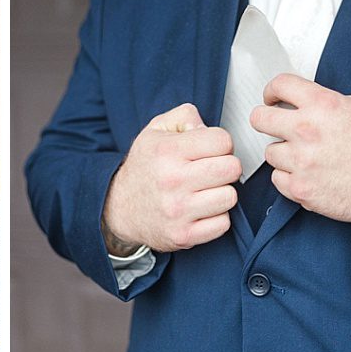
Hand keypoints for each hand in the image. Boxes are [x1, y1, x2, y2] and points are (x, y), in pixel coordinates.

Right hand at [102, 103, 242, 253]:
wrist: (119, 207)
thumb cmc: (145, 167)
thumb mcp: (156, 130)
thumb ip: (185, 116)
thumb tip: (208, 128)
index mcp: (167, 150)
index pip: (223, 141)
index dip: (220, 143)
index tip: (210, 149)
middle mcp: (172, 180)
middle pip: (232, 168)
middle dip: (226, 166)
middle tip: (211, 169)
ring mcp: (178, 210)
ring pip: (230, 197)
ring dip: (222, 193)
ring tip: (205, 190)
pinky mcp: (183, 235)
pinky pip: (223, 223)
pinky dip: (216, 217)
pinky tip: (201, 209)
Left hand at [252, 73, 350, 223]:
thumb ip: (323, 102)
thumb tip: (301, 102)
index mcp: (322, 105)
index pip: (280, 84)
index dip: (272, 90)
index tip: (271, 98)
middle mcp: (307, 130)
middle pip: (259, 118)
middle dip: (266, 120)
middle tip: (275, 126)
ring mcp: (301, 161)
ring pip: (270, 152)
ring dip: (284, 154)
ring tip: (306, 158)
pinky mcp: (301, 188)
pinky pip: (277, 179)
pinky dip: (289, 178)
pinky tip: (307, 175)